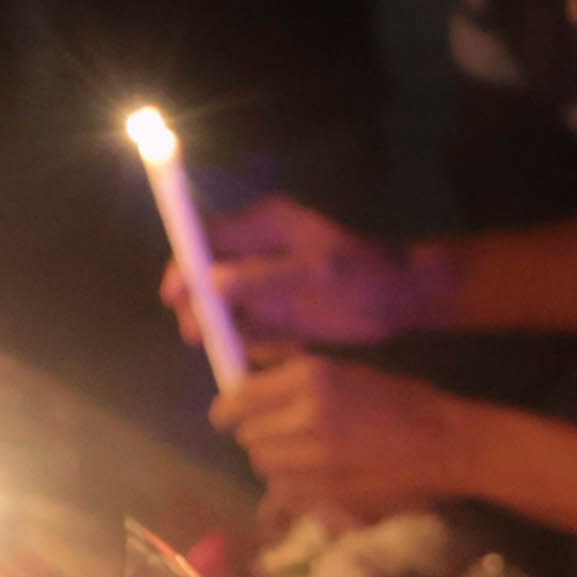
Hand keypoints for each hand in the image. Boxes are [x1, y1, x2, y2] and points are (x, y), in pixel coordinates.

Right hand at [181, 195, 452, 351]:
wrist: (403, 298)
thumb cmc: (365, 275)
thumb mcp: (318, 274)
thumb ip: (265, 278)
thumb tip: (212, 281)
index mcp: (264, 225)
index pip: (204, 238)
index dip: (183, 265)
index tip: (173, 296)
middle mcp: (257, 250)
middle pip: (207, 275)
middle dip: (199, 305)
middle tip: (198, 335)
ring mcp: (266, 281)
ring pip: (225, 306)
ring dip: (224, 328)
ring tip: (241, 346)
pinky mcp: (278, 309)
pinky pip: (249, 327)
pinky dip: (252, 342)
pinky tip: (274, 350)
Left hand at [209, 355, 485, 518]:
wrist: (447, 443)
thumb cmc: (402, 399)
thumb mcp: (347, 369)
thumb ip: (293, 367)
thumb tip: (250, 365)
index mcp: (311, 378)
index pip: (240, 398)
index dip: (226, 410)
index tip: (225, 416)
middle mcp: (307, 417)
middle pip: (250, 436)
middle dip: (259, 435)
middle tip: (280, 433)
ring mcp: (317, 460)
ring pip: (266, 466)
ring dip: (276, 461)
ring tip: (301, 455)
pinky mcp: (328, 493)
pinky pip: (286, 491)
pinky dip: (293, 485)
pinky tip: (316, 477)